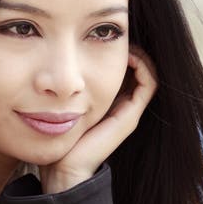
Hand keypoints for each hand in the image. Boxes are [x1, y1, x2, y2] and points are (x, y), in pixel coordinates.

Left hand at [39, 46, 156, 192]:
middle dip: (130, 48)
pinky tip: (126, 56)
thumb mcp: (61, 104)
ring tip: (124, 43)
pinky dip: (143, 66)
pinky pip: (149, 84)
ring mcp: (129, 113)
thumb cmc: (55, 139)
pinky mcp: (130, 117)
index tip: (104, 37)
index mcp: (107, 104)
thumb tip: (53, 65)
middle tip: (116, 35)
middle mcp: (122, 107)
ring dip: (139, 54)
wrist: (64, 168)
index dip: (120, 49)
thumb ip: (64, 88)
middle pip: (138, 70)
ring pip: (147, 74)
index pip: (125, 70)